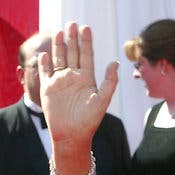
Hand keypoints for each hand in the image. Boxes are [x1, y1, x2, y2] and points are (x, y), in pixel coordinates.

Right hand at [39, 22, 117, 152]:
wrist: (73, 134)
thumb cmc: (90, 120)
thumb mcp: (102, 99)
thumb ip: (109, 81)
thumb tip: (115, 62)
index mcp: (87, 79)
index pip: (86, 56)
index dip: (86, 42)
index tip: (86, 28)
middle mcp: (74, 78)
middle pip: (72, 53)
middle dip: (72, 39)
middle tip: (72, 24)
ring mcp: (60, 82)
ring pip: (59, 59)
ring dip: (59, 46)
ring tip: (60, 32)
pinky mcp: (48, 88)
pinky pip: (45, 72)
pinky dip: (44, 63)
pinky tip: (45, 54)